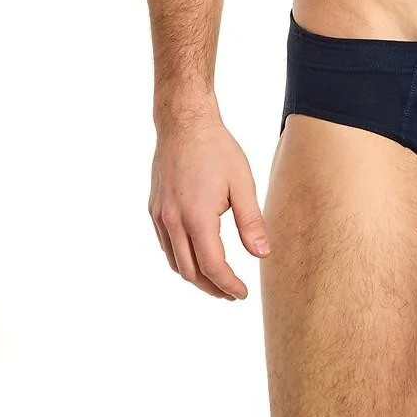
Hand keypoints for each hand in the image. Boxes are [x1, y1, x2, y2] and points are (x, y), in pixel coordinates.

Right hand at [148, 110, 270, 299]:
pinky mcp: (154, 209)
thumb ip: (251, 222)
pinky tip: (195, 256)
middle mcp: (173, 222)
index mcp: (197, 218)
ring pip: (174, 262)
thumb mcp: (242, 183)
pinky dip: (181, 259)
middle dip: (211, 288)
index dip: (228, 285)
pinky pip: (166, 245)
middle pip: (190, 272)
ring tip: (215, 281)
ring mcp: (160, 216)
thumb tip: (262, 254)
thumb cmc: (216, 149)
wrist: (184, 123)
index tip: (242, 294)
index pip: (213, 266)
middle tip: (231, 294)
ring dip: (195, 276)